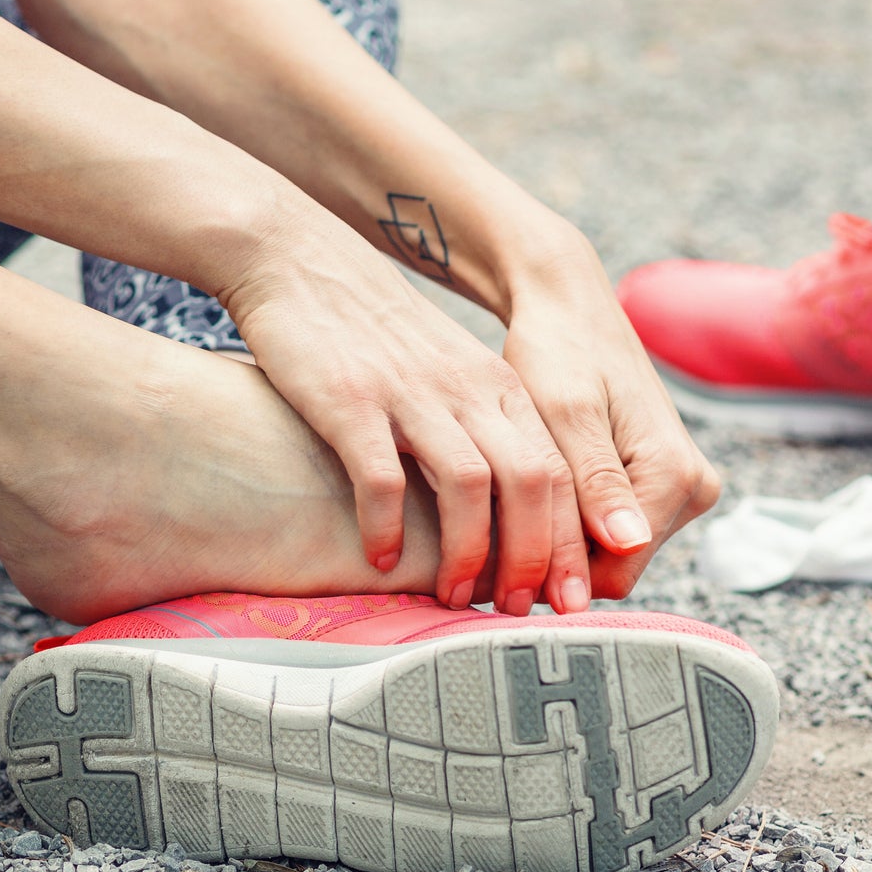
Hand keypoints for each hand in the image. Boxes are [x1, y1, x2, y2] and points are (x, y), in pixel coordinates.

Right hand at [217, 217, 591, 614]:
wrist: (302, 260)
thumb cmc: (374, 337)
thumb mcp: (448, 374)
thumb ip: (483, 432)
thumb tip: (510, 519)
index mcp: (500, 389)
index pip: (562, 473)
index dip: (570, 543)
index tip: (567, 600)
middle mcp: (467, 390)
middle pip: (531, 483)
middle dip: (533, 558)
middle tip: (517, 612)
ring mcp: (411, 394)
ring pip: (470, 486)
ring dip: (467, 553)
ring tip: (451, 597)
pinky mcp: (350, 400)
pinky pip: (382, 476)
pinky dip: (386, 526)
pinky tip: (378, 559)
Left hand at [498, 234, 721, 599]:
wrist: (567, 308)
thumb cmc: (558, 349)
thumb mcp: (567, 414)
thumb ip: (596, 482)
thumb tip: (629, 544)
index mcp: (678, 476)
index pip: (613, 574)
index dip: (551, 574)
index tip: (491, 561)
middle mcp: (693, 489)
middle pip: (613, 569)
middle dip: (553, 558)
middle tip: (489, 533)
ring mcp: (679, 488)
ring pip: (607, 554)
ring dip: (557, 540)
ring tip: (504, 507)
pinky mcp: (657, 483)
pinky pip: (607, 528)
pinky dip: (565, 521)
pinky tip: (527, 494)